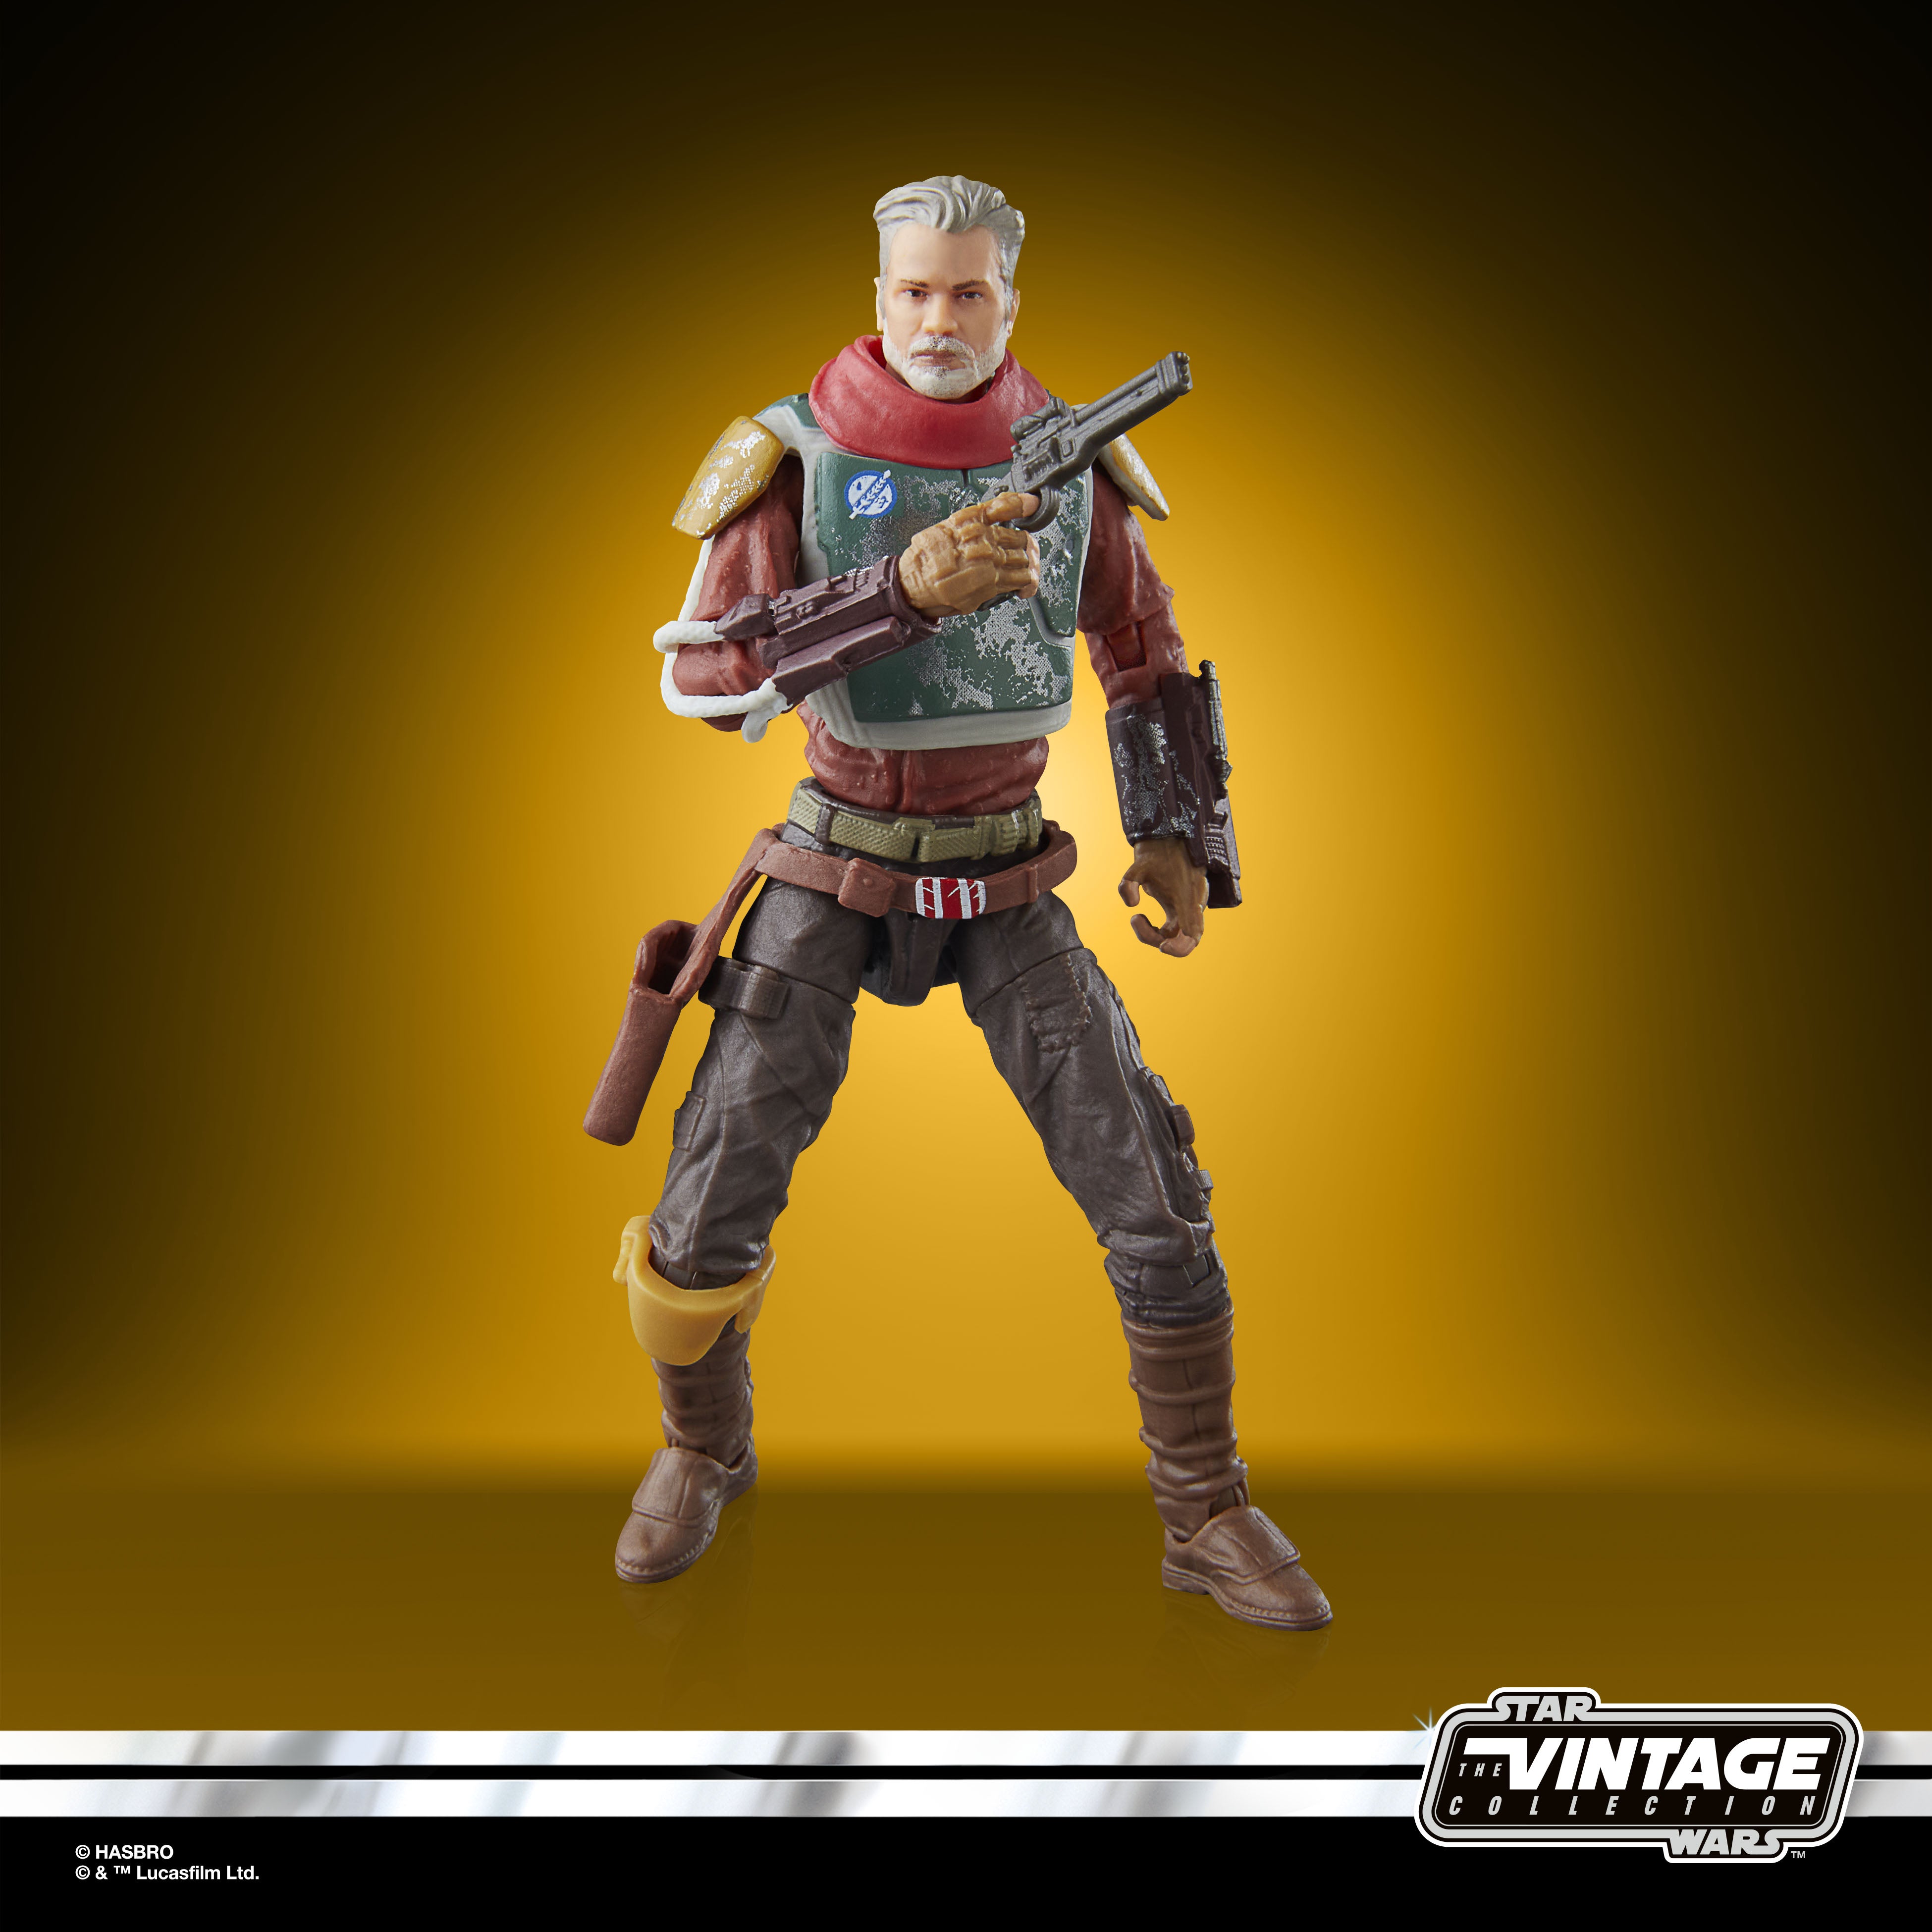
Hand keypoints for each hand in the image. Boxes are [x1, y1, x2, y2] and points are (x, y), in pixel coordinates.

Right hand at [899, 492, 1041, 616]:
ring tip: (1024, 570)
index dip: (1023, 504)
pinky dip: (1028, 583)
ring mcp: (990, 560)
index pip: (1006, 506)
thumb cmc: (925, 559)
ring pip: (1024, 557)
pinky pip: (1021, 578)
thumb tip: (993, 515)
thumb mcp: (945, 525)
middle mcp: (983, 538)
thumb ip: (971, 521)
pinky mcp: (992, 582)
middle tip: (1026, 551)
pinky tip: (1025, 587)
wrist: (914, 583)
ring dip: (1028, 565)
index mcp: (971, 520)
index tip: (1032, 504)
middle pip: (1020, 537)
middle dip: (1026, 545)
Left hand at [1119, 837, 1207, 956]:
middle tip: (1136, 921)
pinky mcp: (1179, 908)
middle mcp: (1192, 907)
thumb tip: (1131, 904)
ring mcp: (1187, 909)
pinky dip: (1153, 930)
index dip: (1181, 947)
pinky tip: (1139, 916)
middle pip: (1182, 940)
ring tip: (1135, 918)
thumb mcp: (1138, 865)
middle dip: (1157, 939)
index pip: (1193, 934)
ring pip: (1173, 936)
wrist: (1170, 839)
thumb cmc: (1158, 853)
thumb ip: (1129, 882)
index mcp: (1189, 899)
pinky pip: (1169, 929)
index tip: (1162, 947)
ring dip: (1151, 934)